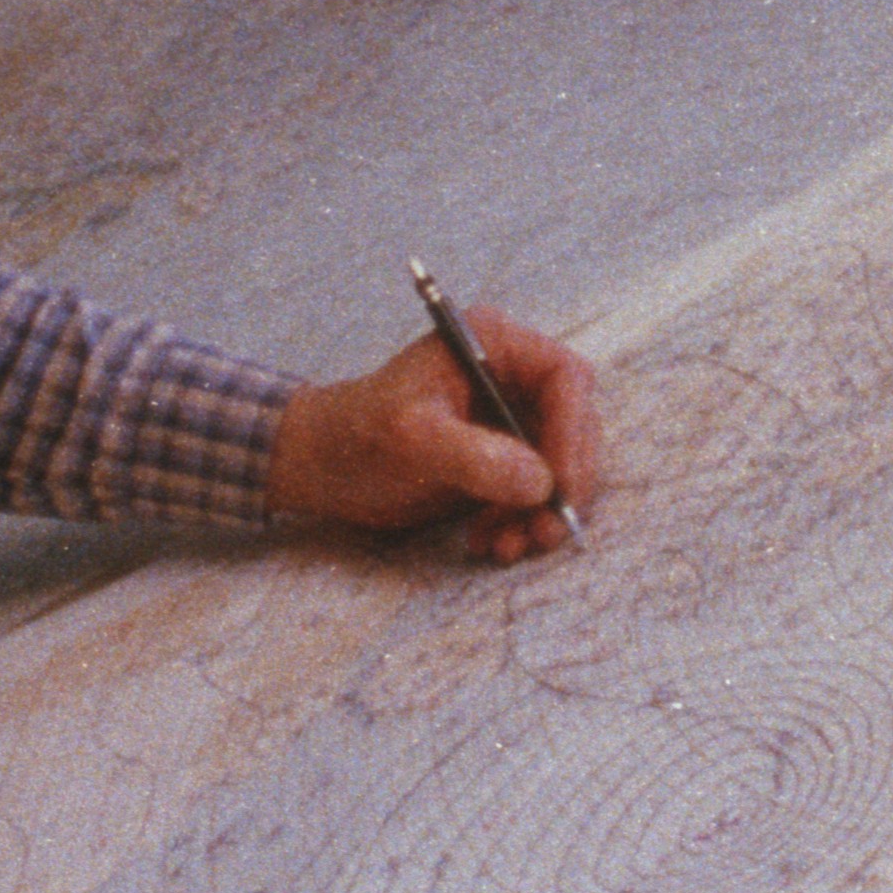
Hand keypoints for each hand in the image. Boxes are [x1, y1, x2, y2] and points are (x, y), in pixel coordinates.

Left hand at [269, 309, 603, 561]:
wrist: (320, 467)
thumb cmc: (356, 436)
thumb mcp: (412, 440)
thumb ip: (476, 457)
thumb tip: (539, 483)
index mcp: (492, 346)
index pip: (564, 379)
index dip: (572, 433)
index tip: (559, 486)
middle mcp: (509, 376)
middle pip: (573, 427)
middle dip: (563, 484)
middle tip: (545, 531)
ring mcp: (507, 418)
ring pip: (558, 466)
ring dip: (543, 512)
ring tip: (509, 547)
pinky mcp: (501, 458)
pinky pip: (535, 491)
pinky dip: (522, 520)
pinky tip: (490, 542)